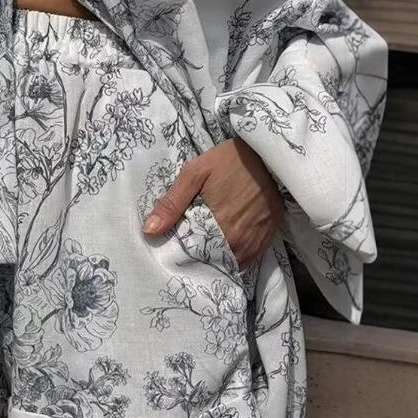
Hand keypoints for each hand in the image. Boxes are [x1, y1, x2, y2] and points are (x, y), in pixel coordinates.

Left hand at [142, 138, 285, 269]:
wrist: (268, 154)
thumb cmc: (229, 161)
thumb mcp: (194, 174)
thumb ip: (171, 204)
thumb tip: (149, 230)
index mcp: (219, 228)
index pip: (193, 256)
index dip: (181, 255)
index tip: (171, 250)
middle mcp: (239, 242)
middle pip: (212, 262)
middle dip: (198, 258)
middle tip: (187, 247)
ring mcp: (255, 242)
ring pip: (230, 263)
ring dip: (217, 258)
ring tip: (204, 247)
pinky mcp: (267, 238)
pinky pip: (247, 259)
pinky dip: (234, 256)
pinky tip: (224, 245)